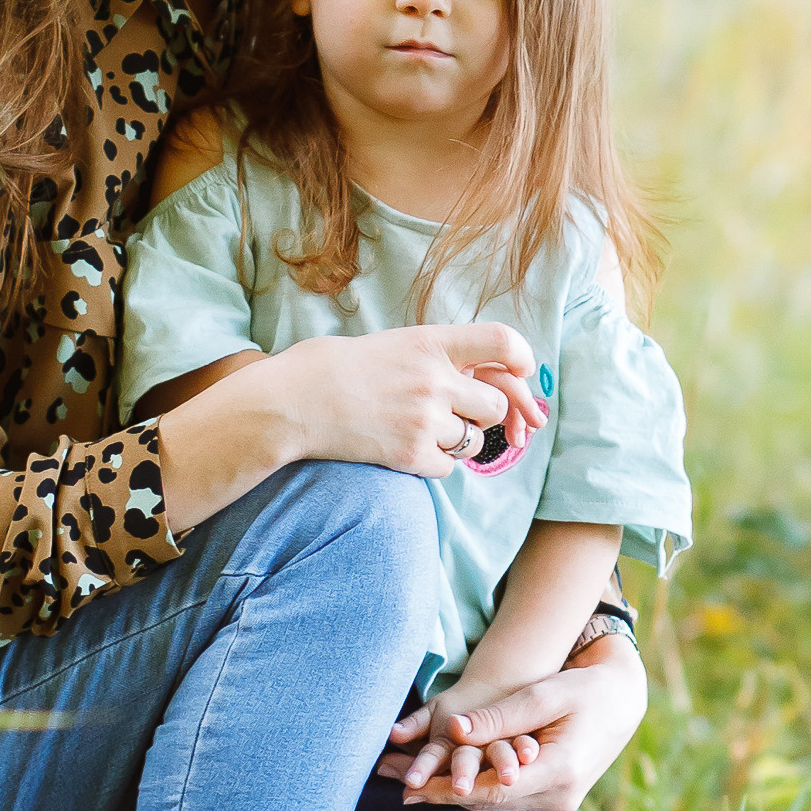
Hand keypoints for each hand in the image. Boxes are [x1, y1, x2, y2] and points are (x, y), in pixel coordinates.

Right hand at [273, 319, 545, 480]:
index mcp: (429, 342)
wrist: (290, 402)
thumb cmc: (332, 368)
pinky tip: (401, 448)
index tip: (521, 370)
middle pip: (496, 404)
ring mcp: (424, 420)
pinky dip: (432, 463)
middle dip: (482, 412)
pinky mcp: (411, 456)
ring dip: (458, 441)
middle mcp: (434, 380)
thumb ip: (435, 356)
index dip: (521, 358)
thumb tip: (478, 374)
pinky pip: (448, 468)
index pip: (502, 342)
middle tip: (454, 411)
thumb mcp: (391, 344)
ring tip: (418, 429)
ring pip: (475, 442)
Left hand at [377, 636, 646, 810]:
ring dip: (449, 794)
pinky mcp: (550, 803)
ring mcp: (556, 806)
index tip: (408, 787)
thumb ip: (500, 716)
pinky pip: (503, 801)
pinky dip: (471, 792)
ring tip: (404, 783)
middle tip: (391, 781)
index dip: (446, 791)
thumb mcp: (544, 694)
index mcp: (560, 773)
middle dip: (437, 793)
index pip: (490, 791)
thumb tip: (454, 731)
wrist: (622, 703)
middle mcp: (558, 799)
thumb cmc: (584, 690)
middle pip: (486, 803)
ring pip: (492, 805)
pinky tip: (438, 784)